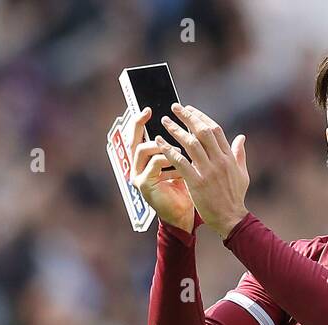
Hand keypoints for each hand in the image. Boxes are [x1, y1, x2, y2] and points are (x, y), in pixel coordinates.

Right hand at [124, 106, 194, 232]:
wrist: (187, 213)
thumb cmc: (187, 187)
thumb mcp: (187, 161)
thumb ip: (186, 144)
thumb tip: (195, 120)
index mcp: (148, 157)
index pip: (140, 134)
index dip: (141, 120)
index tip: (150, 109)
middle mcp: (139, 164)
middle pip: (133, 138)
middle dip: (138, 123)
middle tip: (148, 113)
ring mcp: (139, 174)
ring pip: (142, 149)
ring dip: (161, 145)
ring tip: (179, 148)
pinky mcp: (143, 184)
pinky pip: (153, 164)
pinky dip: (167, 161)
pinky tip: (180, 167)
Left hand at [154, 103, 248, 239]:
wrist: (231, 219)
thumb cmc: (235, 198)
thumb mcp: (242, 174)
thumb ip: (239, 154)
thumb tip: (241, 137)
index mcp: (229, 157)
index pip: (215, 130)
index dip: (201, 117)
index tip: (190, 109)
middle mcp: (219, 161)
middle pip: (203, 131)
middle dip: (188, 117)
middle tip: (175, 107)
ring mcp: (208, 171)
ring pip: (191, 143)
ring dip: (176, 129)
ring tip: (165, 121)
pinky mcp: (197, 183)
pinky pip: (180, 162)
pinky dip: (169, 150)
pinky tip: (159, 142)